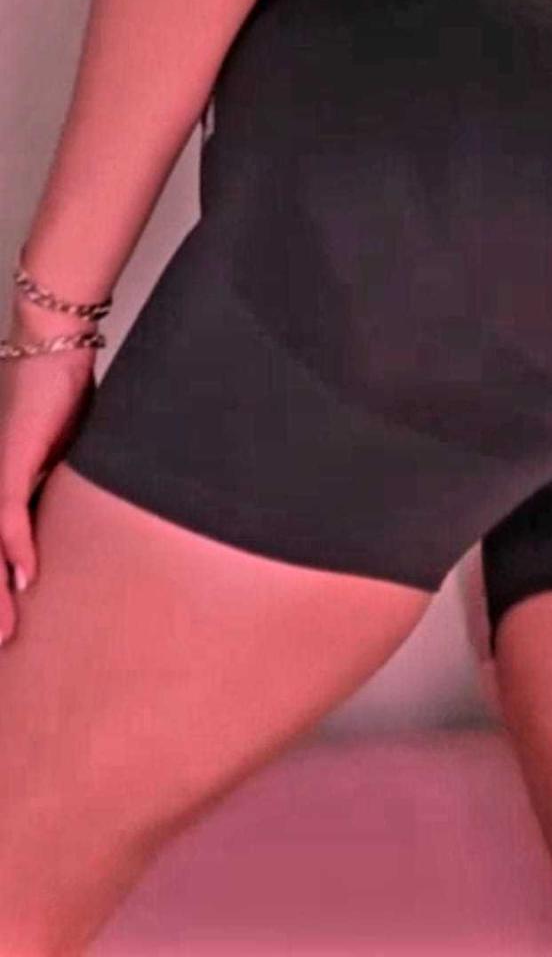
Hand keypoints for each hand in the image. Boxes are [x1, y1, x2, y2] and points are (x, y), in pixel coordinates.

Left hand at [0, 304, 97, 640]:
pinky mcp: (10, 461)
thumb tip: (106, 511)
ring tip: (6, 631)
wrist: (54, 343)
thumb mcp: (78, 449)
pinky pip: (8, 515)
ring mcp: (0, 474)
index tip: (15, 621)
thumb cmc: (67, 386)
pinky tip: (25, 577)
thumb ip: (78, 482)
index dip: (3, 585)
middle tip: (6, 644)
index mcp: (11, 486)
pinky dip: (16, 548)